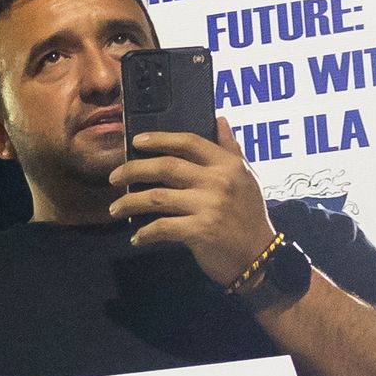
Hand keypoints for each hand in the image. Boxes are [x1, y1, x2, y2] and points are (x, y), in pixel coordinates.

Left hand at [113, 114, 277, 288]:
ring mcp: (208, 206)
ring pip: (156, 197)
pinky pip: (162, 227)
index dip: (160, 139)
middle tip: (113, 177)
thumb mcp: (246, 178)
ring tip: (115, 209)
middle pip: (166, 167)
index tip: (137, 141)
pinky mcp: (199, 230)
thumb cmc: (250, 217)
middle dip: (133, 170)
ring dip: (130, 203)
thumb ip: (231, 149)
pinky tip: (137, 237)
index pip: (189, 142)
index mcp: (227, 165)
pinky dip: (145, 233)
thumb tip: (221, 119)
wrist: (261, 256)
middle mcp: (217, 181)